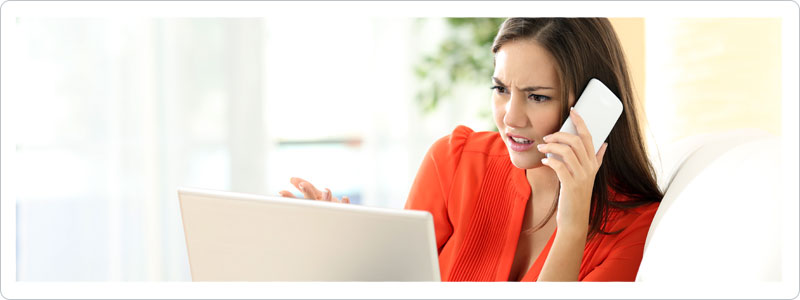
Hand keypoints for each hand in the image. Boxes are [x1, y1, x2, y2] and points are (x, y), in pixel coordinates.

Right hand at [278, 177, 349, 203]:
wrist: (340, 225)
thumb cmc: (326, 208)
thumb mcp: (315, 197)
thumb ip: (305, 187)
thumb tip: (292, 178)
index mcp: (311, 204)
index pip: (298, 200)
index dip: (290, 197)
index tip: (281, 192)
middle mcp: (319, 207)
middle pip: (311, 200)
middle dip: (307, 192)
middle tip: (303, 184)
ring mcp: (331, 209)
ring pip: (327, 204)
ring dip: (326, 198)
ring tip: (326, 190)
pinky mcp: (344, 210)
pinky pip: (345, 207)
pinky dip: (344, 203)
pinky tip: (345, 198)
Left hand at [537, 109, 607, 230]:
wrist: (575, 218)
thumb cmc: (577, 195)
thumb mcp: (590, 176)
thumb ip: (597, 159)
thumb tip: (605, 144)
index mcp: (594, 163)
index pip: (589, 137)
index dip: (581, 122)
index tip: (573, 110)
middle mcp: (590, 168)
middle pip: (577, 142)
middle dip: (560, 135)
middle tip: (547, 137)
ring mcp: (581, 177)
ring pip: (567, 152)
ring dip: (551, 146)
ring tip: (542, 147)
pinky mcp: (571, 185)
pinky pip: (559, 166)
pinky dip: (550, 160)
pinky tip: (544, 160)